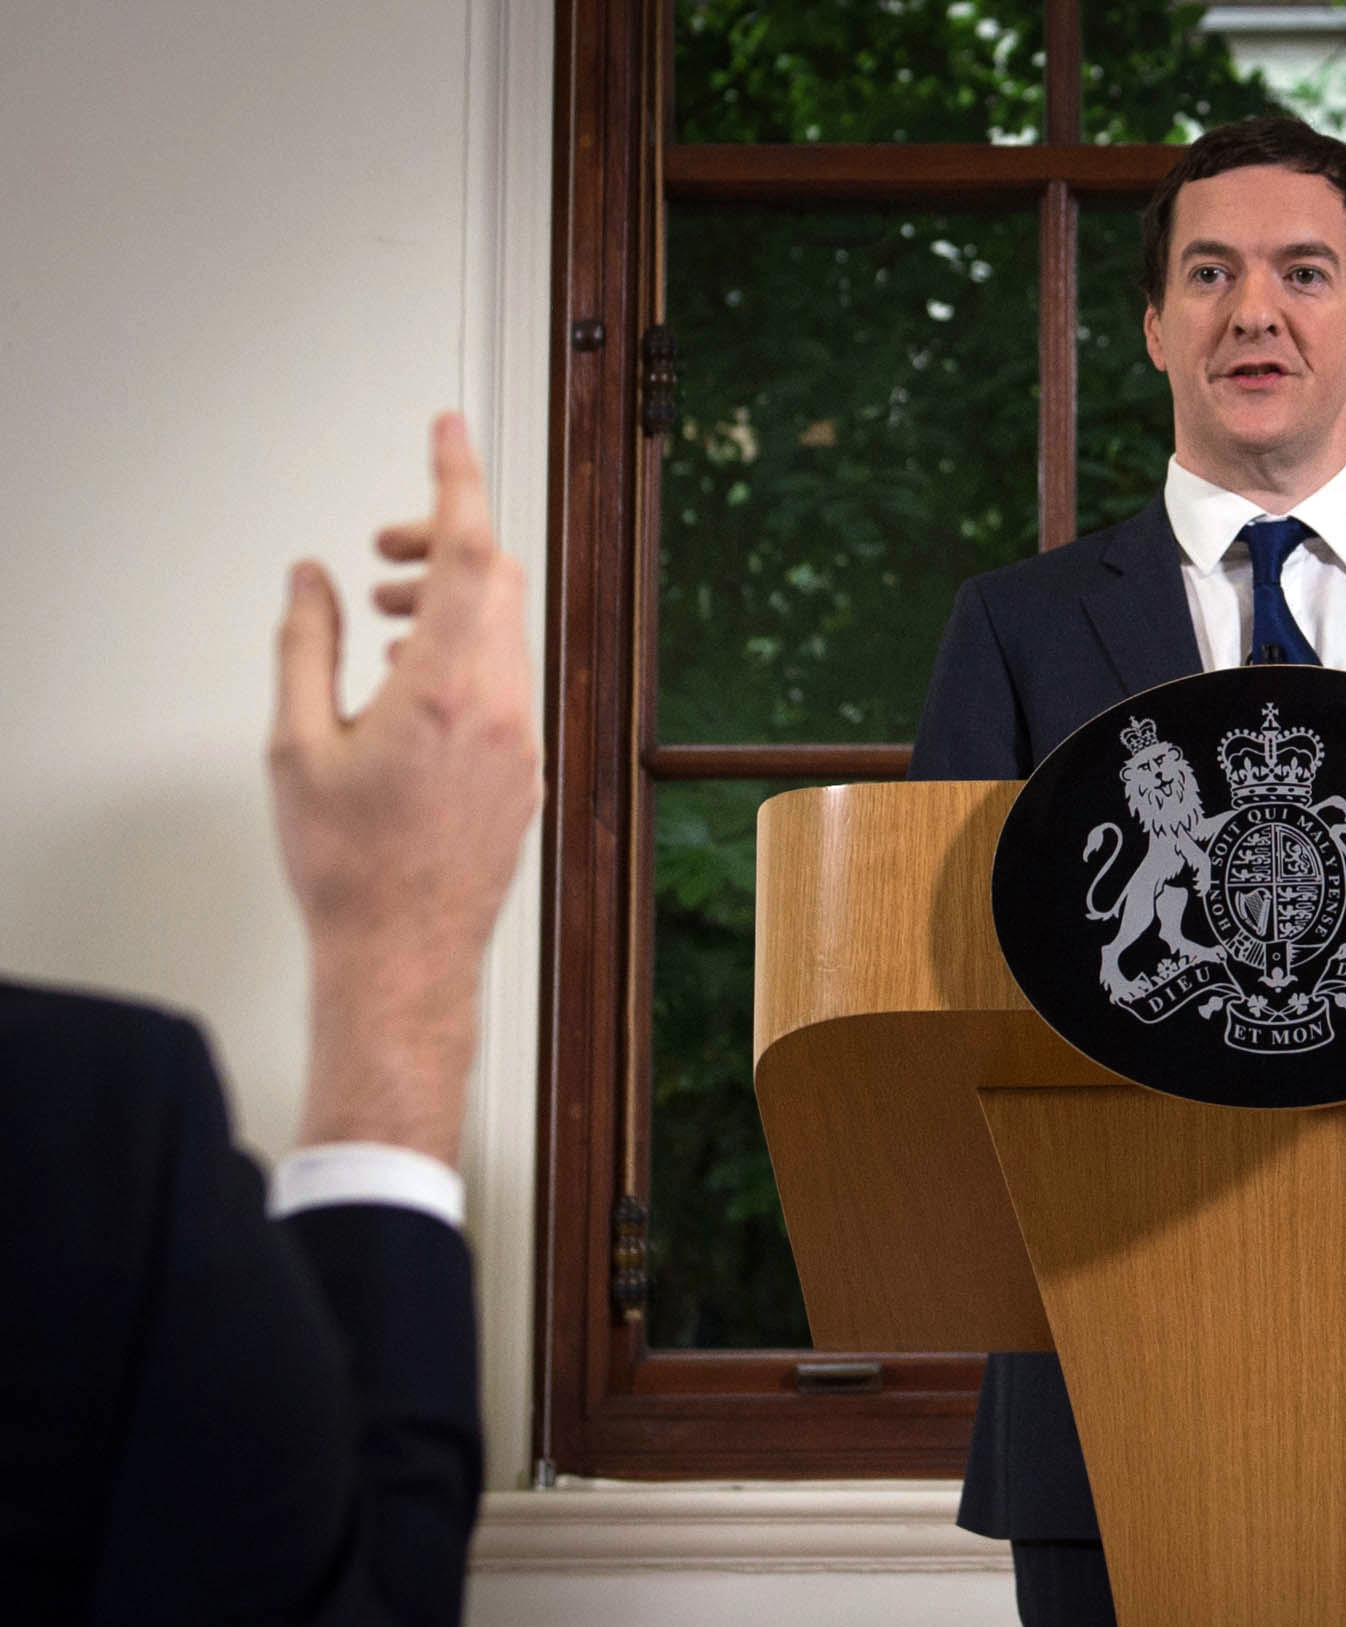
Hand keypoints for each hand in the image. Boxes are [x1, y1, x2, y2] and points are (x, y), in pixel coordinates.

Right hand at [268, 414, 542, 1161]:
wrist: (403, 956)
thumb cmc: (350, 869)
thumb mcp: (296, 744)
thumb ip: (306, 643)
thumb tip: (314, 576)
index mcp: (446, 689)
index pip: (465, 550)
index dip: (454, 478)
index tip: (445, 429)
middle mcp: (502, 706)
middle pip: (496, 579)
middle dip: (441, 540)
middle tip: (382, 545)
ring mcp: (523, 738)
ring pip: (505, 628)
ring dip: (448, 599)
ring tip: (381, 621)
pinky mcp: (526, 768)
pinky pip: (506, 678)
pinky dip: (463, 651)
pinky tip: (409, 684)